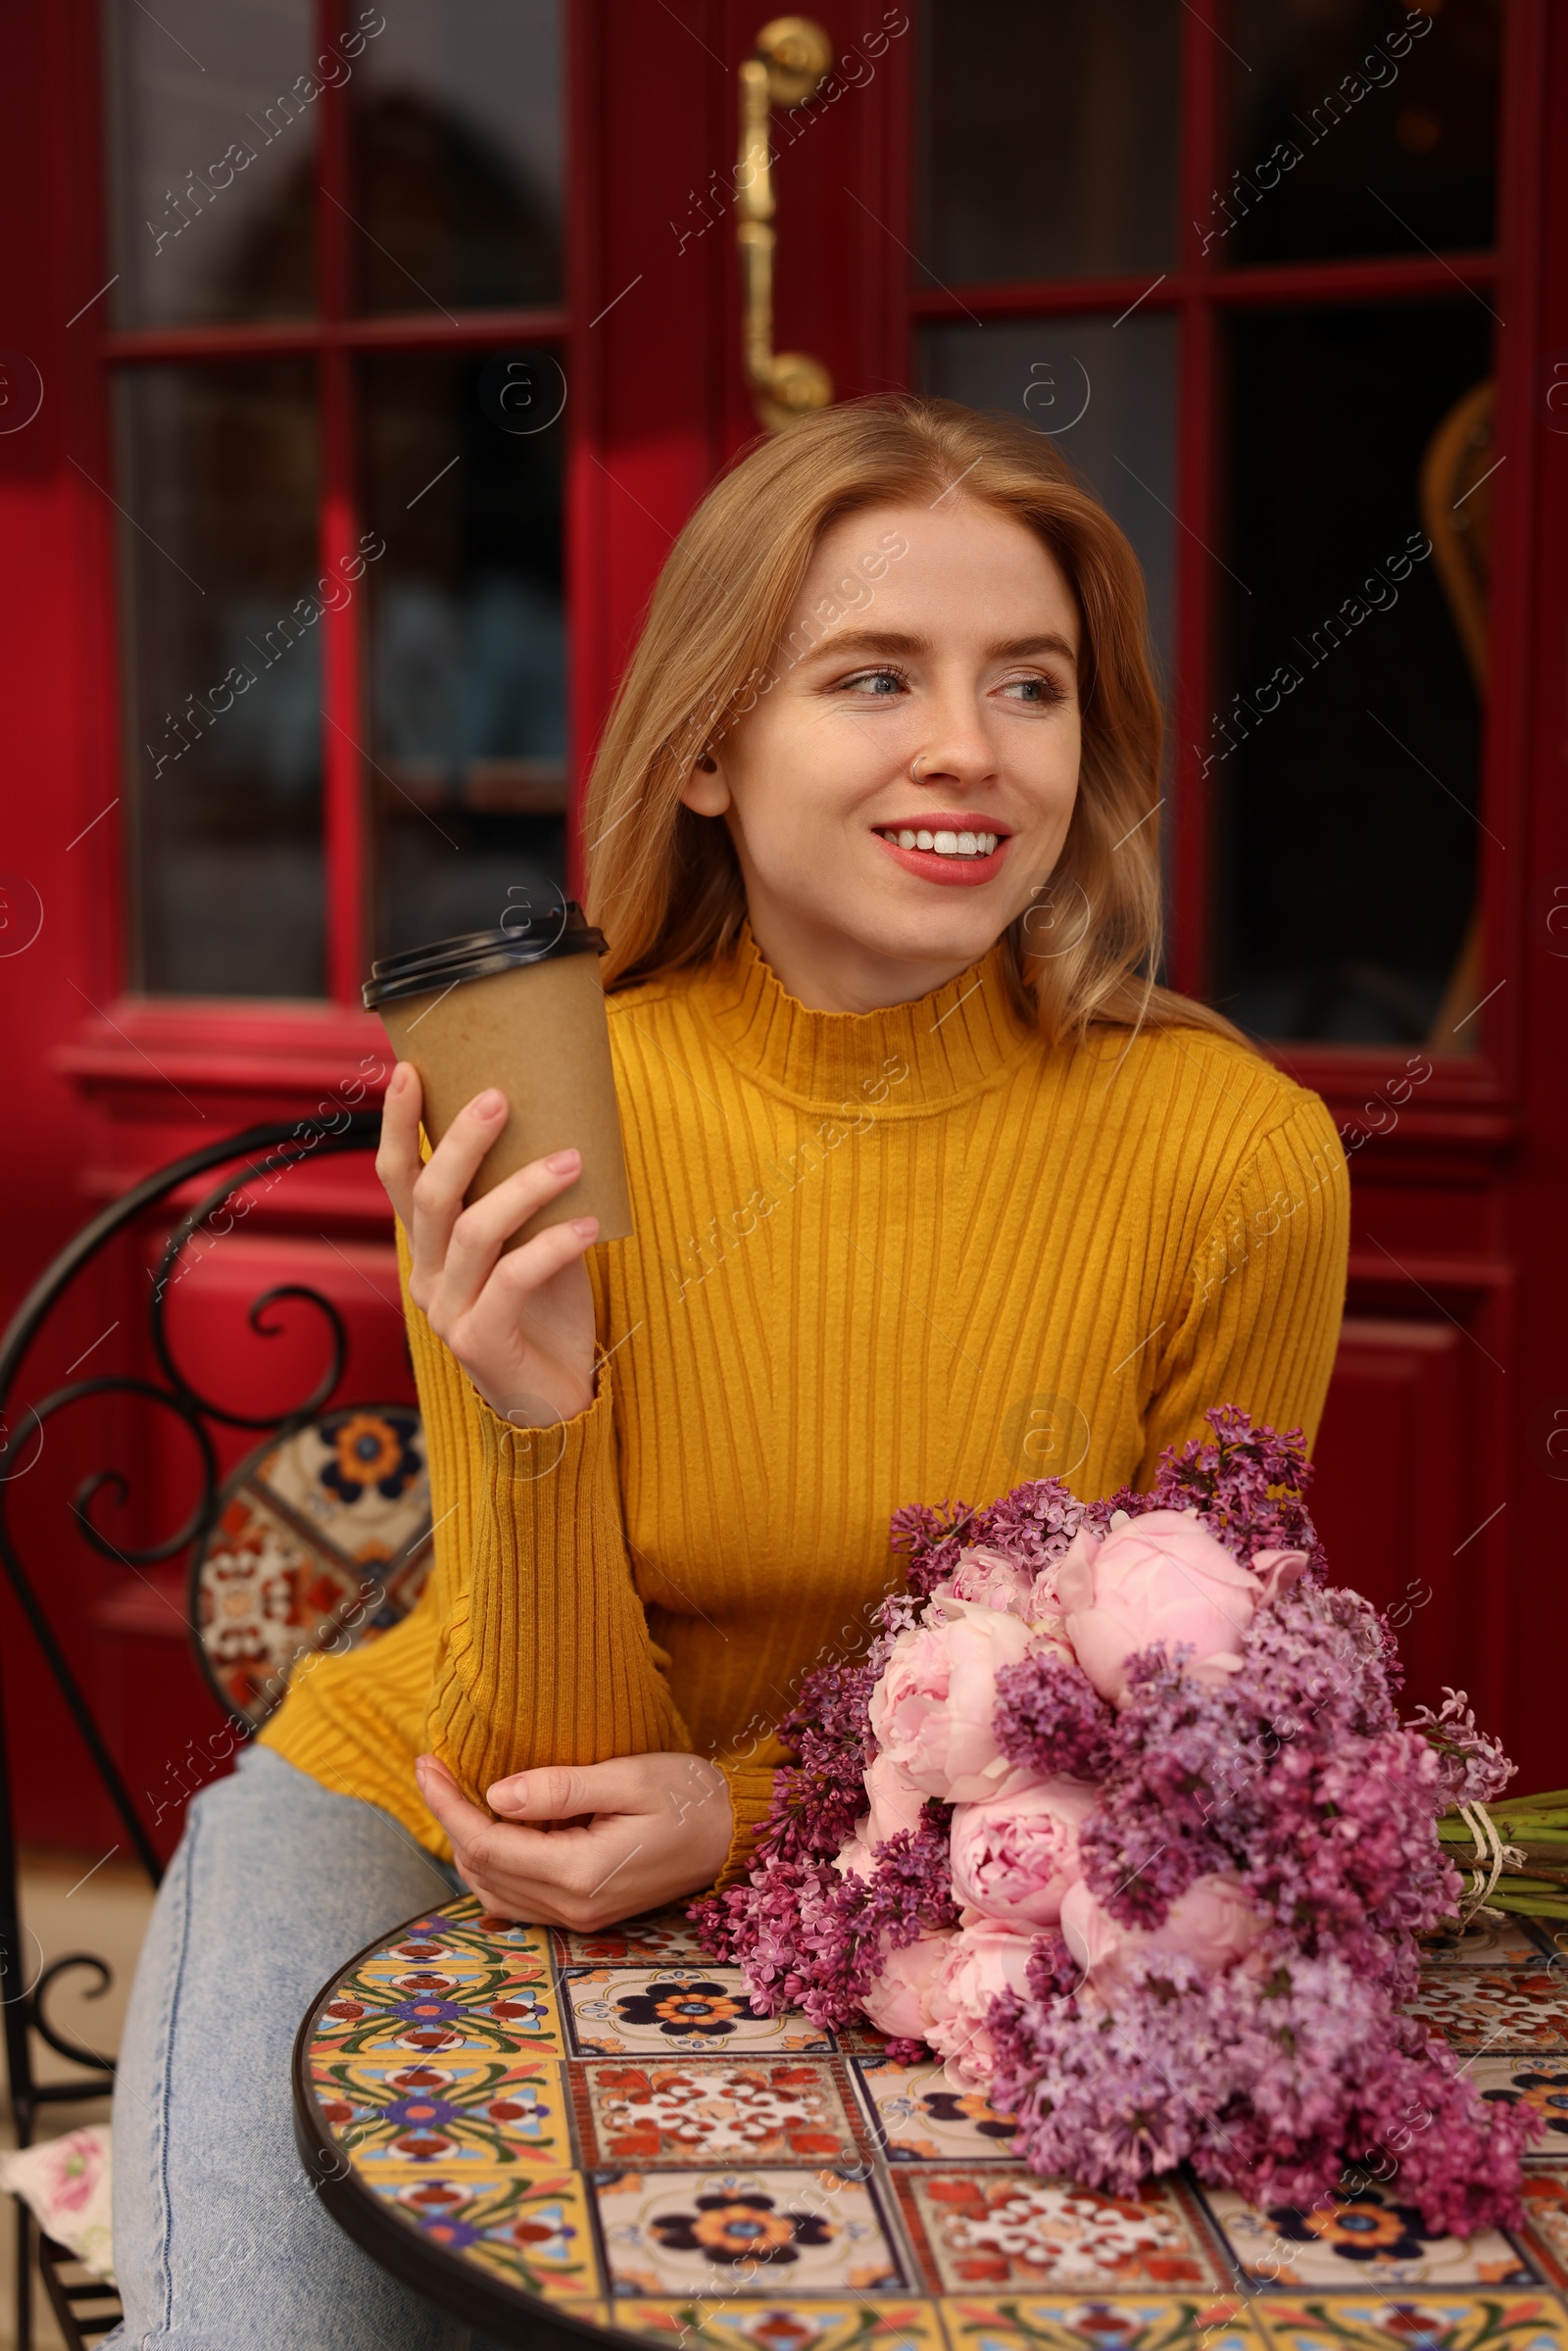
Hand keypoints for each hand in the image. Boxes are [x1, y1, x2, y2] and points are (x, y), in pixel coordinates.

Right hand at [376, 1062, 596, 1425]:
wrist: (559, 1405)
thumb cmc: (548, 1318)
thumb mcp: (534, 1246)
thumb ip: (527, 1203)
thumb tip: (562, 1125)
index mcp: (429, 1250)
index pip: (398, 1179)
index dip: (398, 1125)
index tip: (413, 1070)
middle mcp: (427, 1278)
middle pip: (429, 1196)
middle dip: (462, 1140)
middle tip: (500, 1097)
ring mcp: (448, 1312)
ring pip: (473, 1231)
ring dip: (523, 1186)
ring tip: (572, 1159)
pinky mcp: (481, 1341)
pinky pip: (513, 1278)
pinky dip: (552, 1245)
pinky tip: (589, 1226)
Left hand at [414, 1753, 734, 1928]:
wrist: (736, 1836)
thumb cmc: (691, 1797)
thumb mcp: (630, 1778)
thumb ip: (561, 1787)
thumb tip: (496, 1794)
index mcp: (578, 1872)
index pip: (485, 1842)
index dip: (446, 1804)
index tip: (426, 1761)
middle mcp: (571, 1906)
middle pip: (480, 1869)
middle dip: (447, 1818)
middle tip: (432, 1768)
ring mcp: (578, 1917)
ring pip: (492, 1890)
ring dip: (465, 1843)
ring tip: (453, 1793)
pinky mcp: (586, 1913)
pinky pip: (517, 1900)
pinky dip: (491, 1866)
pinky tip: (489, 1830)